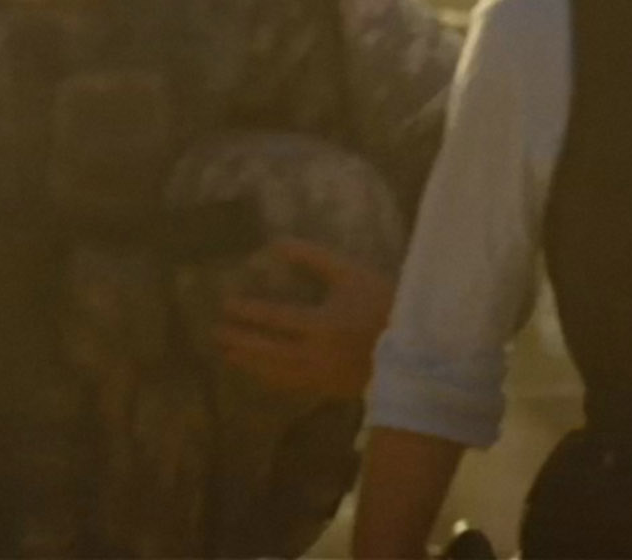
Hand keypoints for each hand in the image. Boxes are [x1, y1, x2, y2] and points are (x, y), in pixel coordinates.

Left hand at [214, 237, 395, 399]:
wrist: (415, 347)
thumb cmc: (384, 303)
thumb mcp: (351, 273)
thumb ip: (314, 258)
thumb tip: (277, 243)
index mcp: (320, 324)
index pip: (273, 318)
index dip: (247, 311)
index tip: (225, 305)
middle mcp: (314, 354)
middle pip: (265, 349)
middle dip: (239, 341)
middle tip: (216, 334)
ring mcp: (320, 375)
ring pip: (274, 372)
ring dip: (248, 363)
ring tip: (228, 355)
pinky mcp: (328, 388)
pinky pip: (290, 386)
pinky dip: (269, 379)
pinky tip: (259, 374)